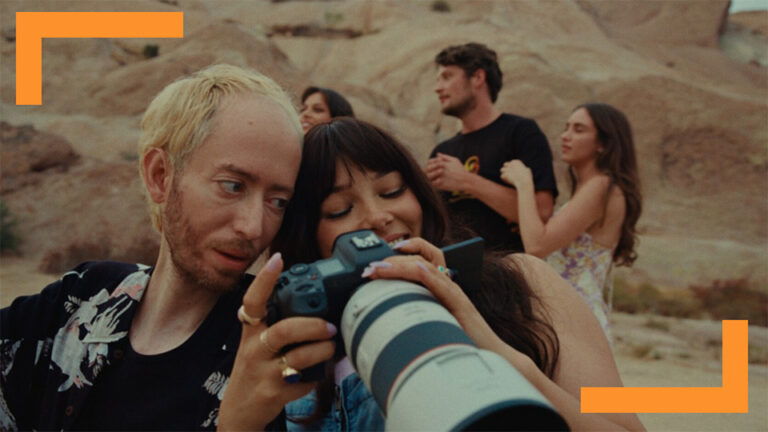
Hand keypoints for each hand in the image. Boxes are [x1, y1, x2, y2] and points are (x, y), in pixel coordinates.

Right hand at [218, 253, 335, 430]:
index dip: (265, 279)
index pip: (254, 300)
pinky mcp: (275, 393)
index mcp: (250, 330)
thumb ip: (276, 320)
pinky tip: (319, 370)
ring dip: (324, 350)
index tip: (278, 258)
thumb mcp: (257, 340)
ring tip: (331, 346)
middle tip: (330, 325)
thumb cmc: (256, 365)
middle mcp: (253, 349)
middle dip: (314, 325)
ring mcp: (263, 372)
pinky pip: (305, 380)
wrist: (241, 408)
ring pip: (300, 356)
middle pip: (285, 330)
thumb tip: (311, 298)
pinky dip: (318, 374)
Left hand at [364, 238, 506, 353]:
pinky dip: (429, 276)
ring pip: (428, 268)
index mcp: (440, 287)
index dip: (400, 254)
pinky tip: (416, 269)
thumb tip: (385, 314)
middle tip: (370, 268)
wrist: (488, 354)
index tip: (377, 261)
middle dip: (393, 260)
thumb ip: (415, 313)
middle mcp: (448, 285)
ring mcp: (455, 294)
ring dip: (402, 264)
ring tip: (382, 266)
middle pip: (421, 258)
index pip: (421, 258)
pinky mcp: (461, 306)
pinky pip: (445, 287)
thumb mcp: (432, 322)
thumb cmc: (459, 341)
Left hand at [424, 153, 468, 191]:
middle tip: (429, 174)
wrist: (466, 181)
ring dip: (429, 178)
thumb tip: (437, 154)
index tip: (430, 168)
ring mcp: (440, 178)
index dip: (429, 165)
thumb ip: (445, 157)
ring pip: (429, 178)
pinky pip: (433, 185)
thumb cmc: (460, 170)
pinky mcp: (441, 185)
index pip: (429, 163)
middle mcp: (440, 170)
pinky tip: (436, 183)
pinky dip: (432, 184)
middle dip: (427, 172)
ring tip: (432, 179)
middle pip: (428, 170)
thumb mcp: (455, 160)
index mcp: (442, 164)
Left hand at [500, 160, 532, 188]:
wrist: (524, 182)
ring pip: (502, 170)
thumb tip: (526, 169)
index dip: (511, 167)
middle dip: (506, 169)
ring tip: (508, 178)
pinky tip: (508, 181)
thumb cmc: (527, 177)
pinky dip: (504, 179)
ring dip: (504, 173)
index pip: (510, 163)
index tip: (513, 172)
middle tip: (508, 174)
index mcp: (516, 162)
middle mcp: (510, 164)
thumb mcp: (528, 171)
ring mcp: (507, 169)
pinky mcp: (504, 174)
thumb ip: (525, 169)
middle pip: (505, 164)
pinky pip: (502, 176)